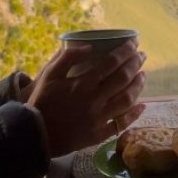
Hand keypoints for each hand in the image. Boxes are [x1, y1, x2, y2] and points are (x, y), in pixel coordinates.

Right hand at [25, 40, 146, 156]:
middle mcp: (95, 99)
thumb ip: (67, 58)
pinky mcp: (99, 134)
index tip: (134, 43)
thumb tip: (90, 47)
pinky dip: (134, 114)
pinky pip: (121, 123)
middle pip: (123, 78)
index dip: (126, 50)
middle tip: (143, 55)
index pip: (111, 62)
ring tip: (143, 75)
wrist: (34, 135)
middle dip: (136, 64)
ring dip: (138, 85)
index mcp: (83, 83)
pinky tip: (142, 105)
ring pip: (127, 99)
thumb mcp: (49, 75)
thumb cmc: (41, 102)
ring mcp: (99, 118)